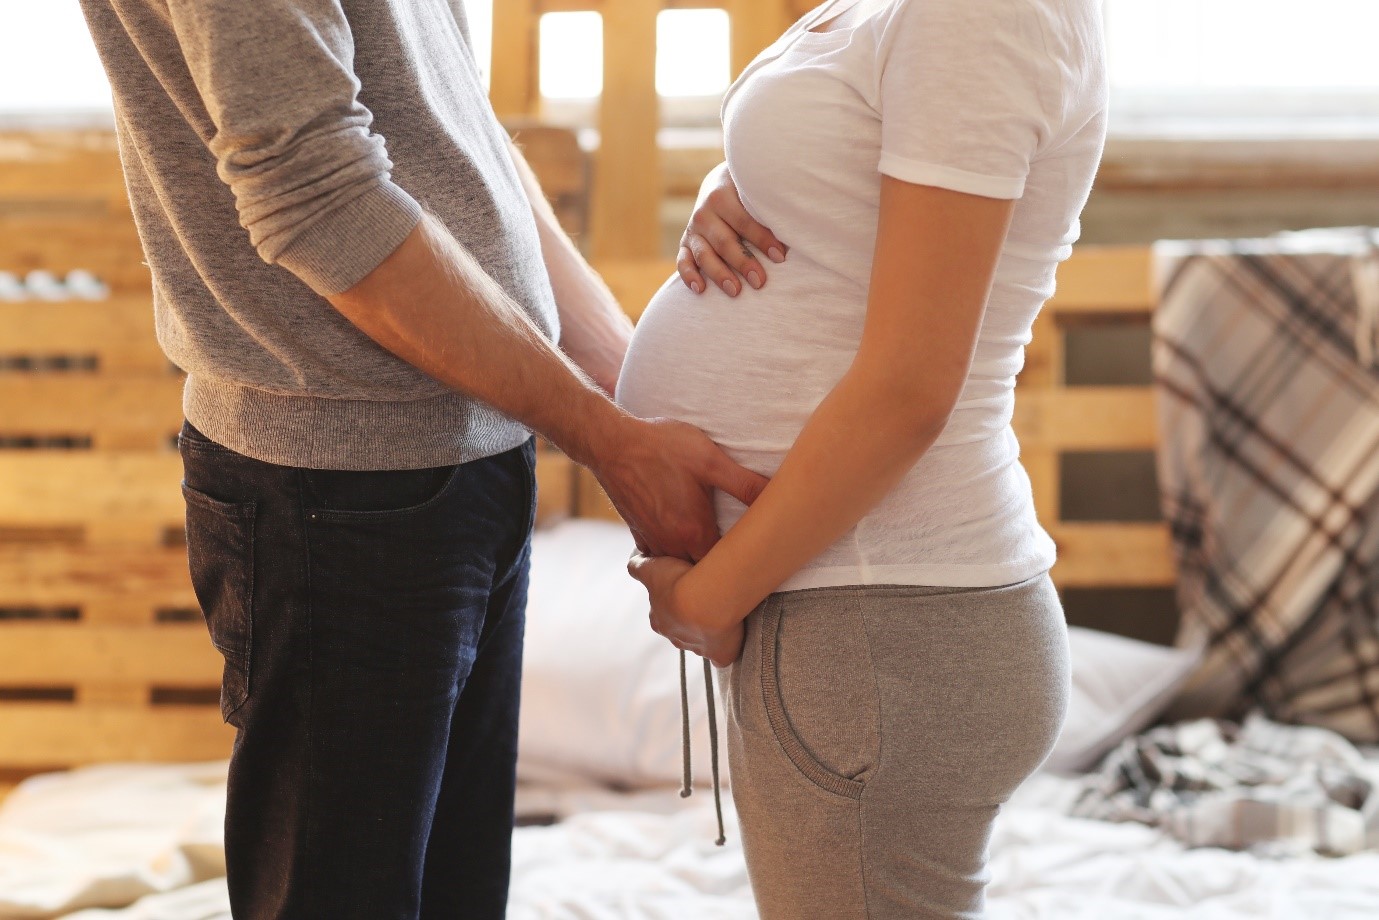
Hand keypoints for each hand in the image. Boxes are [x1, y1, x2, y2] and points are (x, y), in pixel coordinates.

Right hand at [594, 416, 767, 561]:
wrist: (611, 443)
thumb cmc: (662, 447)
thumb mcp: (710, 459)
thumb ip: (745, 483)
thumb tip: (778, 496)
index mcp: (694, 531)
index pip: (722, 572)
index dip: (740, 571)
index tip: (756, 567)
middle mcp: (671, 543)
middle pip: (700, 576)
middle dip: (718, 574)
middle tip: (740, 567)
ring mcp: (651, 540)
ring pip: (677, 568)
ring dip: (694, 567)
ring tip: (715, 560)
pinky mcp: (637, 532)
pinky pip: (657, 557)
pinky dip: (671, 557)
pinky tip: (683, 543)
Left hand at [627, 553, 744, 666]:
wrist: (705, 600)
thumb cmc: (678, 582)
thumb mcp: (651, 569)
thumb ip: (638, 567)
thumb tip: (633, 564)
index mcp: (659, 621)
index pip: (661, 615)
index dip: (671, 603)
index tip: (682, 589)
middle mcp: (675, 638)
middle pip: (680, 630)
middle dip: (688, 619)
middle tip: (703, 599)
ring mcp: (697, 648)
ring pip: (699, 642)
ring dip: (707, 631)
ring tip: (720, 612)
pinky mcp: (719, 654)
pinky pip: (720, 658)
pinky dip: (724, 652)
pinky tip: (730, 642)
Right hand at [678, 163, 787, 297]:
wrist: (720, 185)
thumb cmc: (748, 193)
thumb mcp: (755, 193)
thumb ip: (767, 208)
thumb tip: (797, 230)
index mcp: (722, 196)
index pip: (744, 221)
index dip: (762, 239)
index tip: (780, 256)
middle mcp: (704, 212)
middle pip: (724, 241)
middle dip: (743, 262)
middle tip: (759, 281)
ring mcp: (693, 229)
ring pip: (704, 255)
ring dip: (719, 274)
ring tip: (735, 291)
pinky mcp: (686, 243)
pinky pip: (684, 261)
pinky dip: (689, 275)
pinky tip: (700, 289)